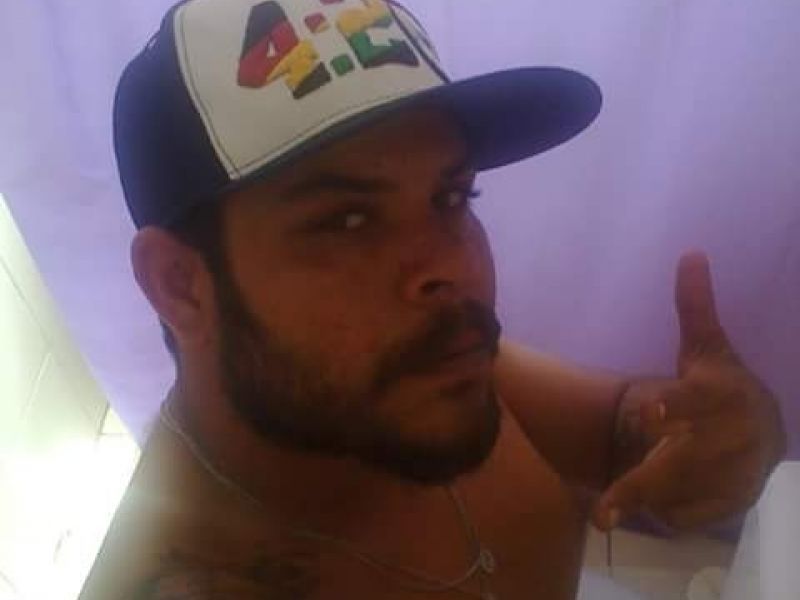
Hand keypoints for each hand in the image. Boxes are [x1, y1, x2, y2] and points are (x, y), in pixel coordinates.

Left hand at [592, 252, 787, 532]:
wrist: (766, 433)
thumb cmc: (722, 386)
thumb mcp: (708, 348)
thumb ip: (694, 307)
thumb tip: (690, 253)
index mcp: (722, 395)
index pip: (696, 401)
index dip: (675, 406)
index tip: (650, 411)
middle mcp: (731, 440)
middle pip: (680, 465)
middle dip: (639, 487)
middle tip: (598, 513)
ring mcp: (734, 479)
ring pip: (676, 497)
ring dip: (641, 499)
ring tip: (612, 501)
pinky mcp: (731, 506)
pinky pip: (682, 517)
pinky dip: (662, 510)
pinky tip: (660, 493)